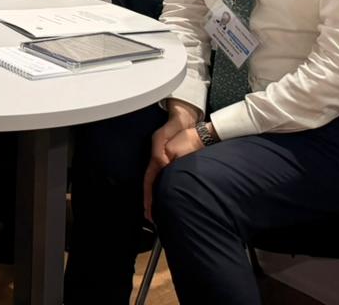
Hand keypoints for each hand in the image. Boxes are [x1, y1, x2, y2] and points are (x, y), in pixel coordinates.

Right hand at [143, 101, 199, 218]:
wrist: (189, 120)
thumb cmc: (179, 128)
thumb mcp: (167, 138)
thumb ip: (162, 153)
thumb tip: (161, 166)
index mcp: (156, 157)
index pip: (149, 180)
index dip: (149, 196)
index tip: (149, 211)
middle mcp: (160, 161)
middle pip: (152, 184)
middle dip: (151, 201)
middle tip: (152, 218)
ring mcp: (167, 161)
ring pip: (158, 183)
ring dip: (157, 197)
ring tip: (158, 213)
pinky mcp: (175, 162)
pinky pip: (165, 179)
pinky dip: (164, 190)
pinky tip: (168, 197)